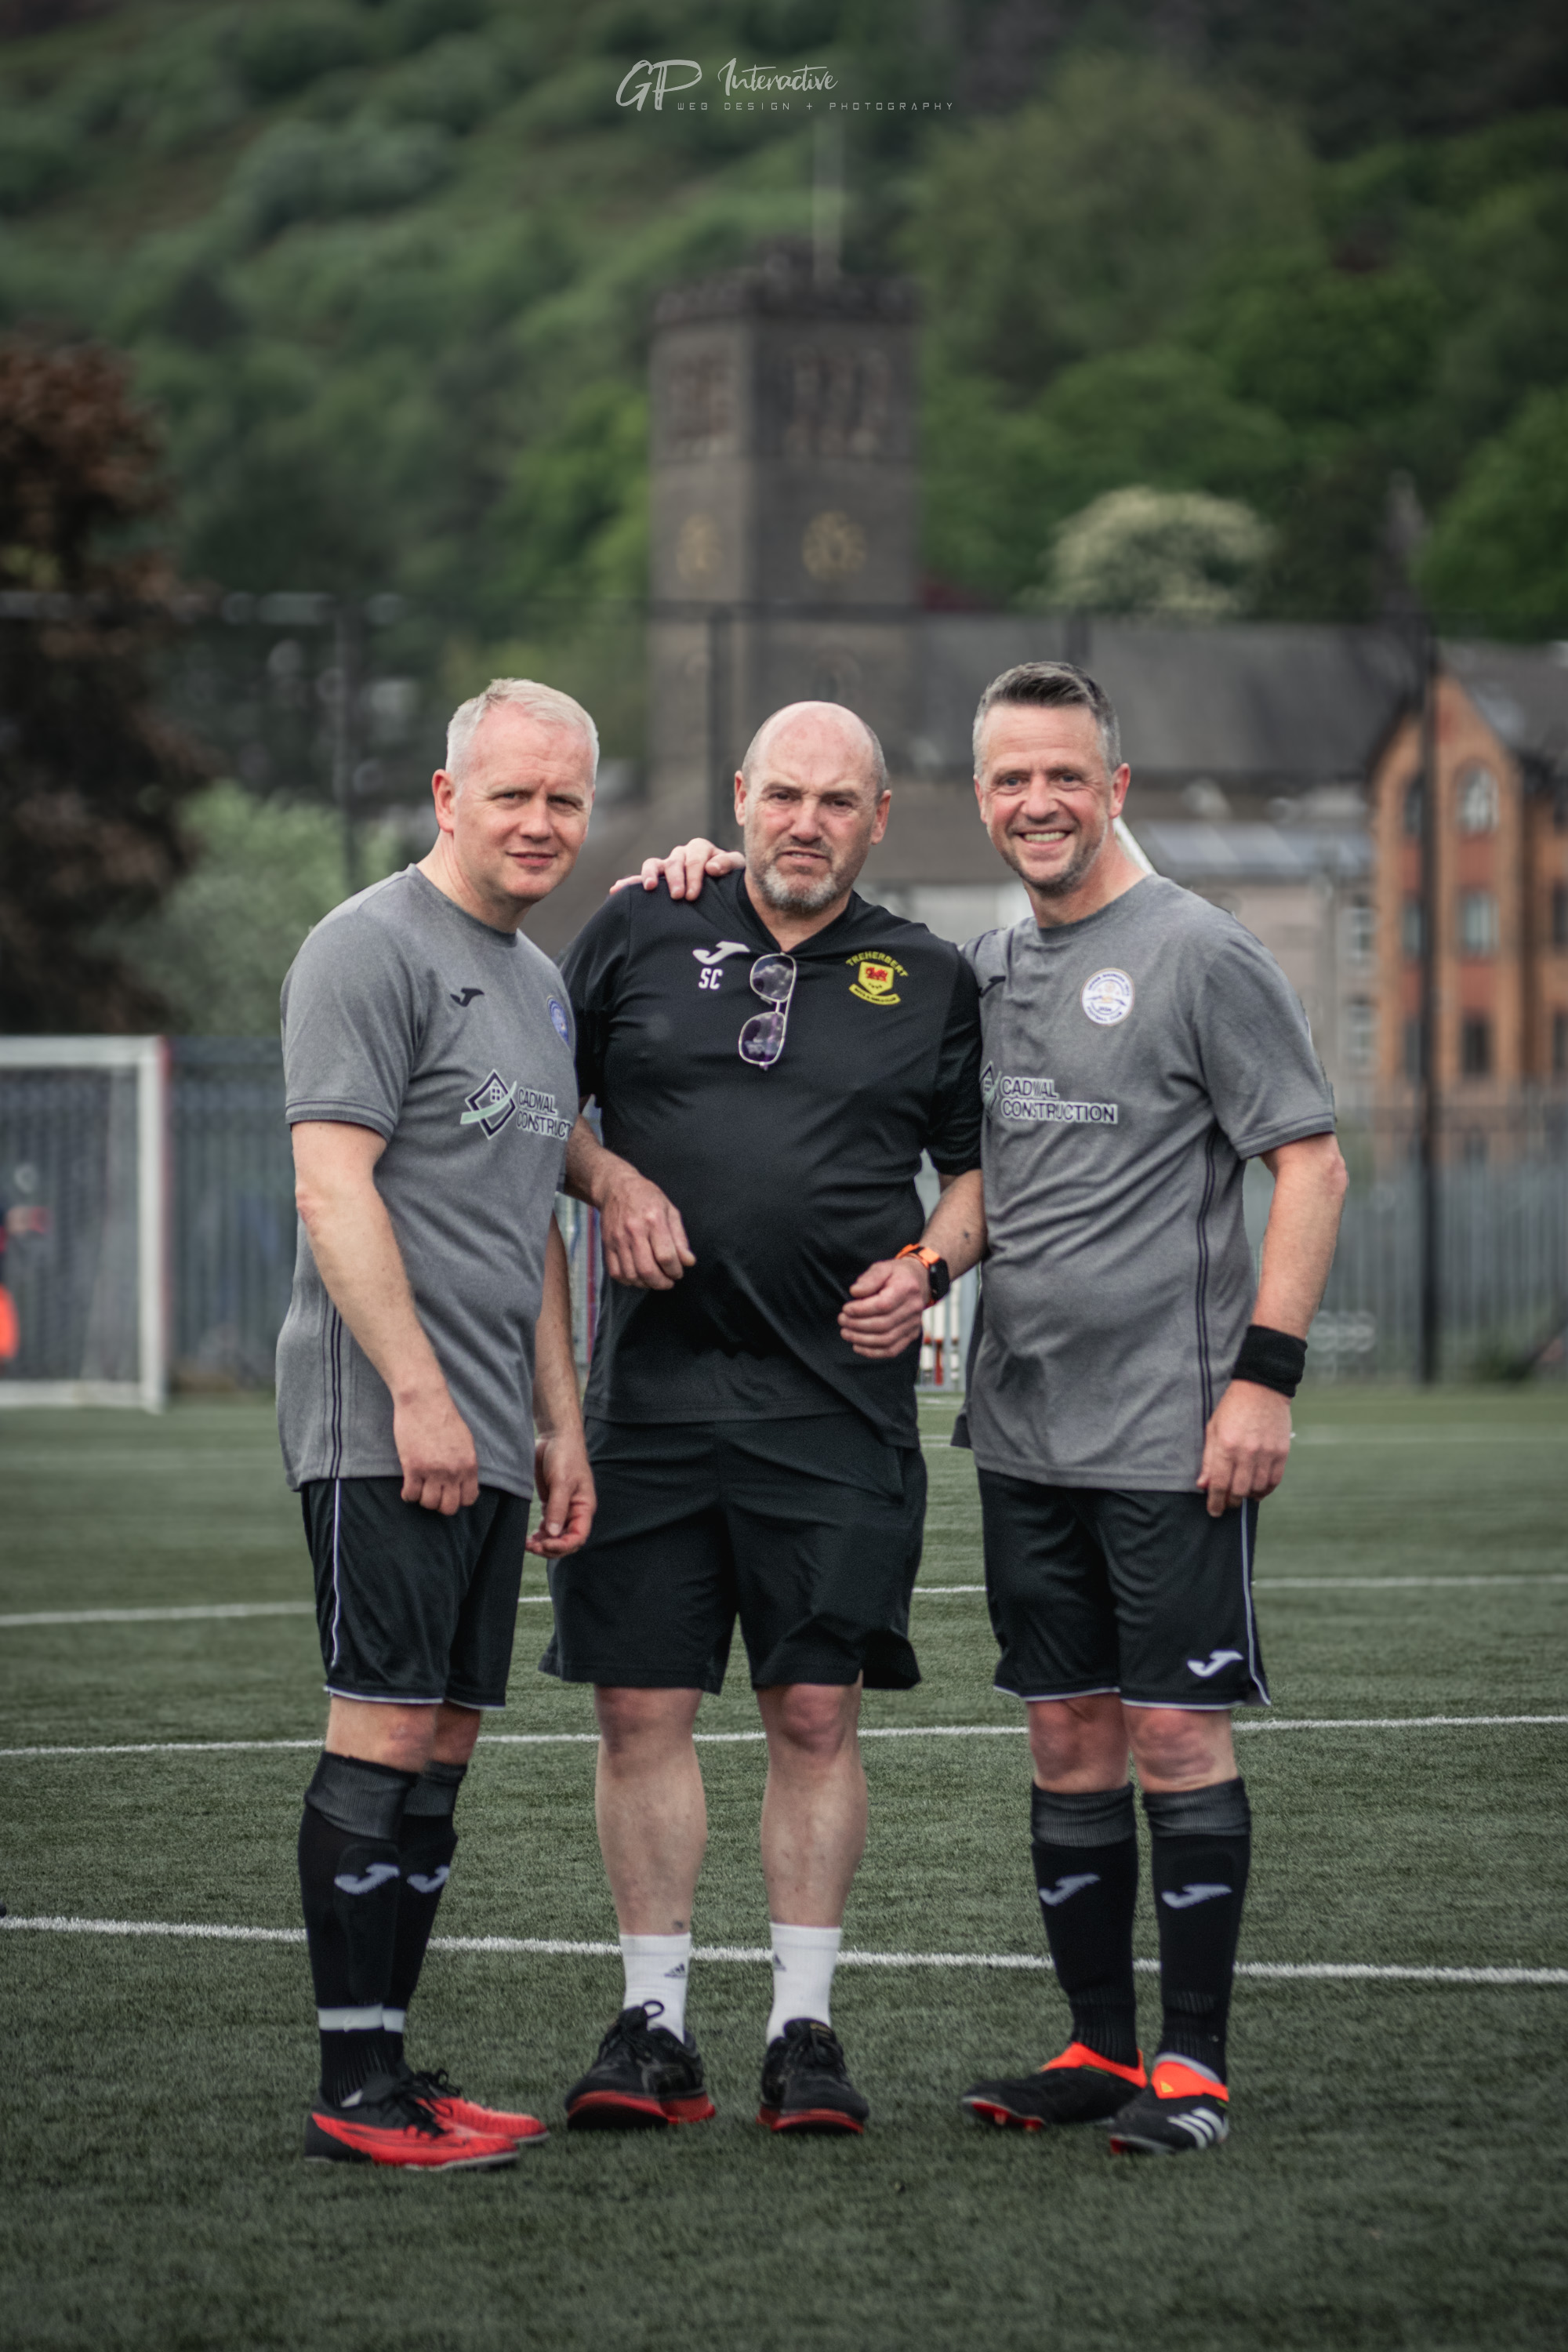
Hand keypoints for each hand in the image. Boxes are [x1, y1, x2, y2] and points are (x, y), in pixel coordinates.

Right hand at [393, 1386, 479, 1514]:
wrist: (424, 1400)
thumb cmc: (443, 1417)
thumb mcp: (465, 1441)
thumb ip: (465, 1463)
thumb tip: (462, 1481)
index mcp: (469, 1464)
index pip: (468, 1499)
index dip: (458, 1499)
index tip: (449, 1493)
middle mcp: (453, 1471)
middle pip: (449, 1507)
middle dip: (440, 1504)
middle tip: (433, 1493)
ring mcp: (432, 1471)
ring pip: (428, 1504)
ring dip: (423, 1499)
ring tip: (420, 1488)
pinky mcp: (412, 1467)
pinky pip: (411, 1495)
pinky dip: (408, 1495)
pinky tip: (408, 1487)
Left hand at [526, 1427, 595, 1555]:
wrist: (555, 1437)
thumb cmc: (565, 1456)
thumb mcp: (562, 1481)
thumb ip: (557, 1508)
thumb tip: (552, 1533)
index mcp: (584, 1507)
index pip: (578, 1536)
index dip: (563, 1545)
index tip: (546, 1544)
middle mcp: (575, 1511)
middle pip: (567, 1540)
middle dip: (551, 1547)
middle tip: (533, 1547)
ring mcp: (562, 1508)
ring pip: (555, 1536)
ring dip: (543, 1543)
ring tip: (528, 1544)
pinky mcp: (550, 1504)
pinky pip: (547, 1526)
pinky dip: (539, 1535)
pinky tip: (529, 1538)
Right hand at [598, 1164, 694, 1288]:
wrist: (616, 1187)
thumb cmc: (647, 1198)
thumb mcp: (670, 1211)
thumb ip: (680, 1238)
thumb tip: (688, 1262)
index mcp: (653, 1220)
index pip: (666, 1256)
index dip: (675, 1270)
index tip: (678, 1272)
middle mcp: (634, 1231)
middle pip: (647, 1270)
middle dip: (662, 1283)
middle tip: (668, 1282)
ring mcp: (618, 1239)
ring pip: (631, 1274)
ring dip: (646, 1284)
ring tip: (654, 1280)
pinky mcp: (607, 1244)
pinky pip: (616, 1272)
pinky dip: (628, 1281)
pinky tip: (638, 1277)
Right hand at [609, 839, 743, 897]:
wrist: (728, 893)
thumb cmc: (732, 880)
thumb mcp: (737, 870)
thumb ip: (729, 864)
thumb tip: (711, 868)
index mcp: (700, 850)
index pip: (695, 857)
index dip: (693, 874)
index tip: (692, 894)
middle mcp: (682, 856)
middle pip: (674, 861)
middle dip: (675, 878)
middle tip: (677, 896)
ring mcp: (668, 867)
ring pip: (654, 864)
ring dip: (650, 875)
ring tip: (648, 888)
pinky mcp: (658, 881)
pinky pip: (641, 879)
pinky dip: (630, 884)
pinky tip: (616, 889)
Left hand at [838, 1255, 929, 1359]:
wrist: (919, 1282)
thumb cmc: (897, 1275)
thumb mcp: (882, 1268)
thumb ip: (869, 1278)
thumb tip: (855, 1292)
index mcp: (907, 1288)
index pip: (883, 1305)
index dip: (861, 1310)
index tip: (846, 1309)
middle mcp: (913, 1308)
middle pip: (883, 1324)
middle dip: (857, 1325)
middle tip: (842, 1320)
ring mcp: (914, 1324)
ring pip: (886, 1340)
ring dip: (861, 1340)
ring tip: (846, 1332)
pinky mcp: (911, 1335)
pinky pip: (891, 1350)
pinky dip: (872, 1352)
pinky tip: (857, 1345)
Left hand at [1196, 1381, 1291, 1516]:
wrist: (1262, 1388)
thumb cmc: (1232, 1408)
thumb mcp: (1213, 1430)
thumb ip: (1209, 1460)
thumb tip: (1203, 1485)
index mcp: (1226, 1446)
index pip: (1220, 1485)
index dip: (1215, 1502)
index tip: (1214, 1511)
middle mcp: (1247, 1453)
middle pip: (1239, 1491)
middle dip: (1231, 1502)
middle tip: (1227, 1504)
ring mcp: (1267, 1453)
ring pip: (1258, 1489)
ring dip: (1248, 1496)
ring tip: (1242, 1494)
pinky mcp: (1282, 1452)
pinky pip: (1274, 1481)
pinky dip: (1265, 1490)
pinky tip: (1258, 1489)